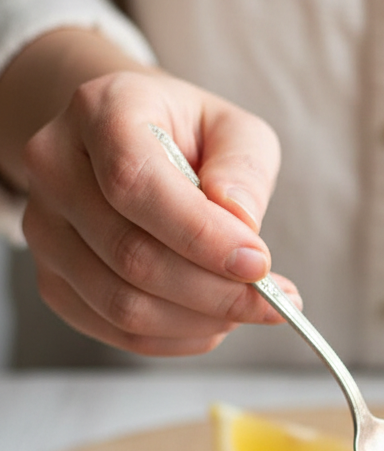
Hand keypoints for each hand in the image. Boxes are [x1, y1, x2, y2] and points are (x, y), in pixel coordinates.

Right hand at [18, 53, 296, 354]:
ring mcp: (45, 230)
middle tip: (271, 300)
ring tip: (246, 308)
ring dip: (199, 320)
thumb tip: (241, 223)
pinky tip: (211, 320)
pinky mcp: (53, 280)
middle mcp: (55, 169)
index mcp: (99, 112)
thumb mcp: (233, 130)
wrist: (130, 146)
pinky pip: (117, 332)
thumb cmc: (186, 137)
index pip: (135, 184)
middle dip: (214, 291)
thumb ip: (244, 169)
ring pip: (122, 305)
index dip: (201, 235)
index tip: (259, 264)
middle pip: (130, 255)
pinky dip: (177, 338)